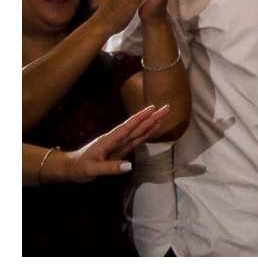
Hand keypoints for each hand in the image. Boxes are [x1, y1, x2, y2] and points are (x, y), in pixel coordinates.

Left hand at [56, 103, 173, 182]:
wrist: (70, 167)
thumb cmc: (79, 168)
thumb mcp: (91, 170)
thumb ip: (109, 168)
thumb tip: (130, 166)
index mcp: (108, 141)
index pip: (126, 128)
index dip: (139, 119)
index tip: (152, 109)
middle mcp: (115, 139)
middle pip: (135, 127)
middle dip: (150, 117)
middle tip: (166, 107)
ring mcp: (119, 144)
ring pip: (137, 132)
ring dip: (150, 123)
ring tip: (163, 115)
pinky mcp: (121, 149)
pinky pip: (136, 140)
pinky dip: (146, 133)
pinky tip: (154, 128)